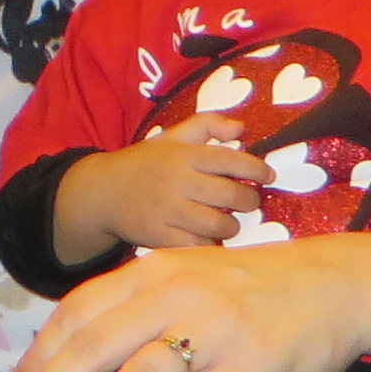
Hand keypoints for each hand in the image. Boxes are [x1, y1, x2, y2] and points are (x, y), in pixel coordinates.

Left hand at [4, 235, 370, 371]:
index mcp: (154, 272)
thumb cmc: (256, 289)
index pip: (78, 312)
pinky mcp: (252, 366)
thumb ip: (141, 304)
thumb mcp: (190, 278)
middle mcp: (178, 295)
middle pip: (96, 344)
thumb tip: (80, 347)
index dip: (41, 354)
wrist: (342, 284)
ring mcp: (216, 331)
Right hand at [59, 123, 266, 257]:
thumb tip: (241, 129)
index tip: (267, 175)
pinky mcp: (158, 236)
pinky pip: (198, 246)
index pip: (231, 160)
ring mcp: (167, 211)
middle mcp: (176, 181)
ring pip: (218, 225)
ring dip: (231, 226)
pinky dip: (209, 244)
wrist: (103, 193)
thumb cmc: (146, 163)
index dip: (257, 169)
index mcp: (183, 155)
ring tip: (227, 221)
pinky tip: (207, 237)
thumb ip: (207, 125)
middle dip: (248, 200)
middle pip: (231, 195)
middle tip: (248, 201)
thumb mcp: (172, 137)